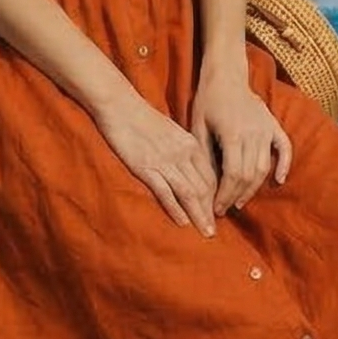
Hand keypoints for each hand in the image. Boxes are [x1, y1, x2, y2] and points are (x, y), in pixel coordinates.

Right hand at [97, 86, 218, 235]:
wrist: (120, 106)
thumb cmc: (143, 119)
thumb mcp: (172, 132)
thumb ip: (183, 151)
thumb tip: (190, 170)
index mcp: (190, 145)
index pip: (210, 177)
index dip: (216, 198)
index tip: (217, 214)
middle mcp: (182, 154)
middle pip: (203, 188)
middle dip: (210, 212)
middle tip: (214, 232)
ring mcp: (165, 161)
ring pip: (189, 193)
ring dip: (199, 215)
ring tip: (205, 232)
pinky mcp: (146, 167)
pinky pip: (166, 192)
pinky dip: (176, 208)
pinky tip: (182, 222)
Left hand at [192, 63, 292, 214]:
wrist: (226, 74)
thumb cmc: (207, 100)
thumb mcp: (197, 126)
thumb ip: (204, 153)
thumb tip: (206, 184)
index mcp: (233, 134)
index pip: (233, 174)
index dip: (225, 194)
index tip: (216, 207)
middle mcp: (253, 133)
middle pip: (250, 175)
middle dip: (237, 195)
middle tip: (226, 208)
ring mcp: (266, 129)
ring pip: (264, 166)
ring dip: (254, 188)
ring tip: (241, 200)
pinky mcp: (273, 125)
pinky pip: (285, 147)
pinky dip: (284, 165)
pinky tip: (279, 180)